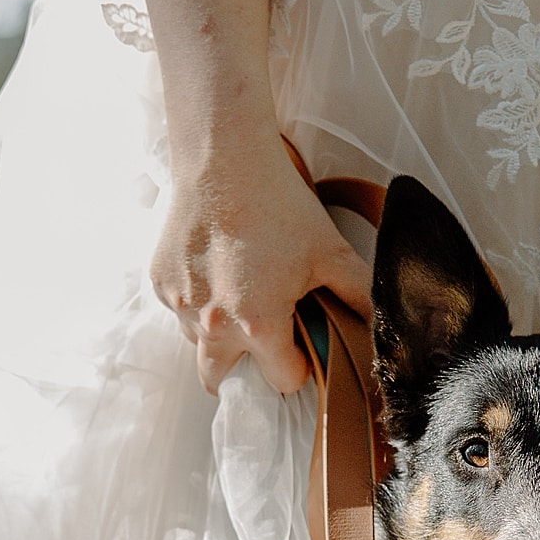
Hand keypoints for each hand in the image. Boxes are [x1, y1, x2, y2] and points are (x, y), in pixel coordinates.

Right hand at [151, 140, 372, 395]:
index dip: (299, 365)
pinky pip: (180, 311)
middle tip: (262, 337)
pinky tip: (216, 270)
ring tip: (239, 295)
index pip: (282, 380)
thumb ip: (359, 296)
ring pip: (199, 344)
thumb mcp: (331, 252)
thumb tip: (380, 327)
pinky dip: (198, 302)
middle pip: (220, 380)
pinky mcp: (159, 283)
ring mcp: (180, 306)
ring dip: (219, 334)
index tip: (303, 344)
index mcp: (259, 327)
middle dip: (245, 368)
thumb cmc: (279, 204)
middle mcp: (213, 326)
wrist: (223, 159)